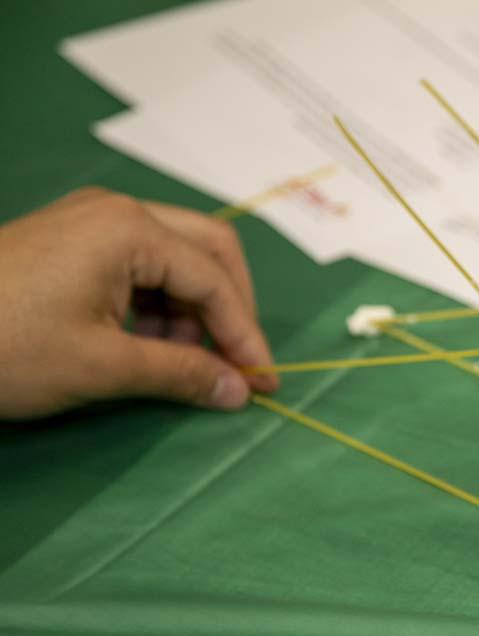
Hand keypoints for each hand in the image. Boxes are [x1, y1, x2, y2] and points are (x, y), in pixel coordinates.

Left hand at [0, 188, 277, 419]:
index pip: (214, 280)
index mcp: (129, 229)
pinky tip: (152, 345)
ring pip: (176, 257)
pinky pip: (140, 264)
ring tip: (189, 365)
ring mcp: (91, 222)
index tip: (263, 383)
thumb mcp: (103, 367)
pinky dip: (160, 305)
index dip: (245, 335)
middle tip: (240, 362)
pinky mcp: (71, 241)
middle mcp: (118, 212)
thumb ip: (183, 373)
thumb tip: (241, 391)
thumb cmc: (6, 348)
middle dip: (231, 310)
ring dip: (194, 311)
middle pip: (209, 250)